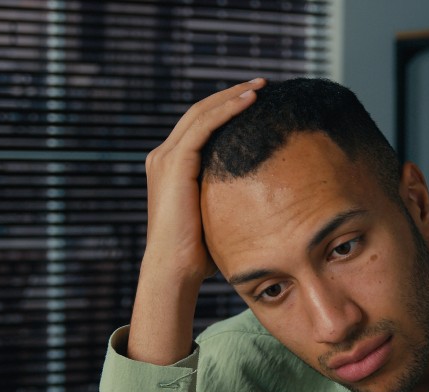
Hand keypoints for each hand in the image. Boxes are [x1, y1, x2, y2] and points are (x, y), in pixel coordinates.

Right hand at [142, 78, 265, 282]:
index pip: (200, 127)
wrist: (175, 269)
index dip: (226, 110)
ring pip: (202, 112)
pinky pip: (204, 126)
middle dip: (231, 95)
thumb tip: (265, 200)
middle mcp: (164, 157)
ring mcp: (166, 158)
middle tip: (262, 85)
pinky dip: (227, 110)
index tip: (256, 102)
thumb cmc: (199, 254)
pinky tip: (251, 101)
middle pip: (200, 112)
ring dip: (232, 96)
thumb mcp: (217, 215)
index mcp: (171, 167)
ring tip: (261, 86)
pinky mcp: (175, 163)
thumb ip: (229, 199)